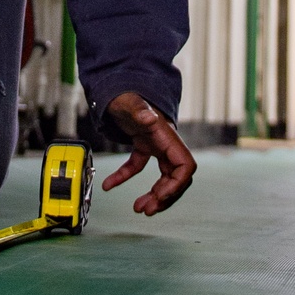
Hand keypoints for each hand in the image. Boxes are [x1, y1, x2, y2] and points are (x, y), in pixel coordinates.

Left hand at [100, 91, 196, 215]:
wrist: (116, 85)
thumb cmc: (124, 93)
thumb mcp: (129, 101)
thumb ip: (139, 109)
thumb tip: (149, 118)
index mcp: (166, 136)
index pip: (185, 166)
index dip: (177, 184)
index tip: (159, 195)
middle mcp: (165, 142)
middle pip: (176, 177)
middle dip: (165, 196)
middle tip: (147, 210)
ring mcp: (155, 144)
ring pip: (163, 177)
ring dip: (153, 194)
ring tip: (139, 209)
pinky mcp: (143, 145)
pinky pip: (138, 166)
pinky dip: (125, 177)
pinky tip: (109, 185)